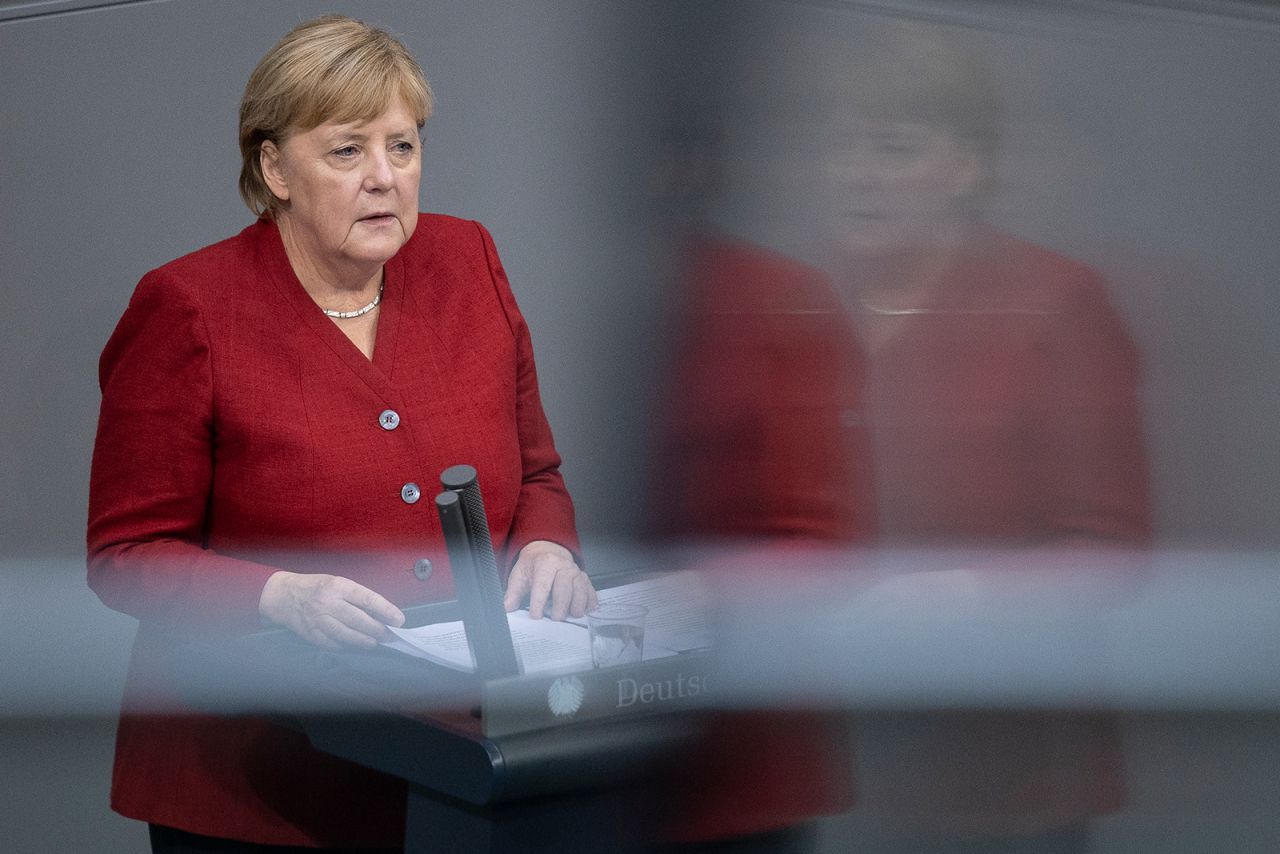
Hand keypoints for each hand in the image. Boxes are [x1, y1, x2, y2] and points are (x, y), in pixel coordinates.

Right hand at [259, 571, 405, 649]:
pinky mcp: (311, 633)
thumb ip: (357, 596)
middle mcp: (328, 603)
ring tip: (375, 642)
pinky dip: (346, 645)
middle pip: (358, 620)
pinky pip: (332, 643)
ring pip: (346, 634)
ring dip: (364, 640)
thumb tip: (381, 612)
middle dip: (378, 629)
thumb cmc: (315, 587)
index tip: (398, 619)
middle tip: (390, 635)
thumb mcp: (337, 582)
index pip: (367, 599)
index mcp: (338, 586)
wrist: (283, 595)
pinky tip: (355, 645)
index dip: (386, 610)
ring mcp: (318, 620)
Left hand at [503, 540, 596, 620]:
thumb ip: (512, 593)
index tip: (536, 616)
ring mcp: (576, 572)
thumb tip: (508, 607)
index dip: (539, 602)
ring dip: (577, 605)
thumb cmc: (534, 566)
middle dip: (560, 606)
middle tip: (555, 619)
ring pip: (580, 590)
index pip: (543, 585)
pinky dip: (590, 602)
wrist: (546, 552)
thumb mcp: (519, 575)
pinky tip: (586, 610)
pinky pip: (590, 591)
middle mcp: (564, 566)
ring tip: (571, 615)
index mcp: (546, 563)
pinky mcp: (584, 579)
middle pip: (564, 589)